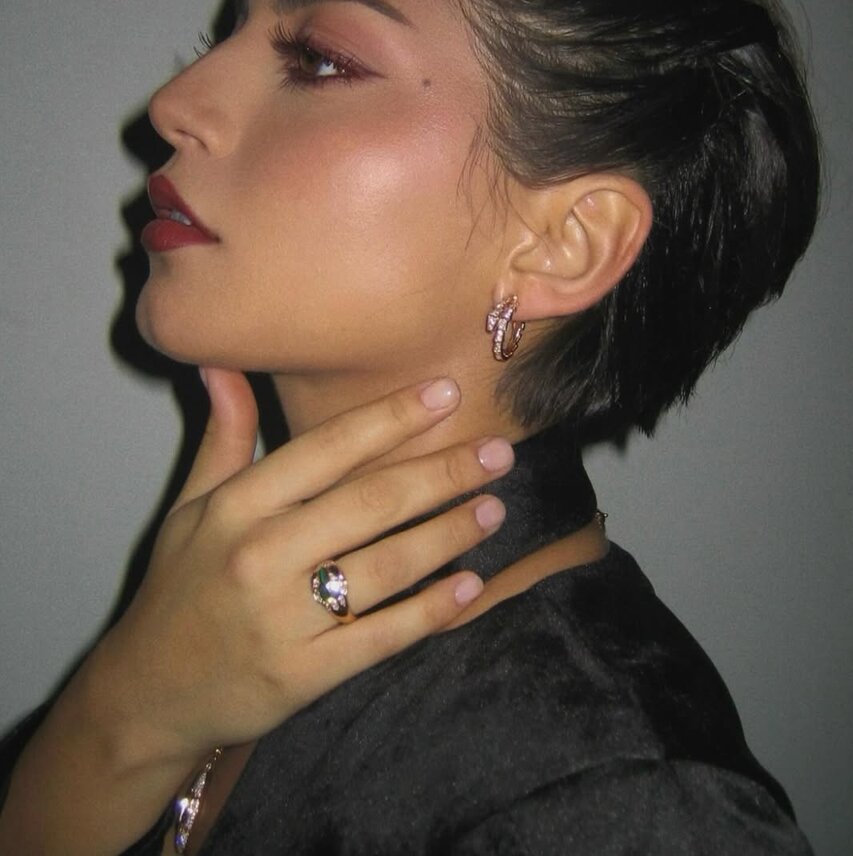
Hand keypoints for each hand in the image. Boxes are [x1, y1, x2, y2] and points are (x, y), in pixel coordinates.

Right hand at [88, 369, 512, 767]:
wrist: (151, 692)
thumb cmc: (180, 586)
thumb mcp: (190, 505)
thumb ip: (223, 435)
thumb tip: (223, 363)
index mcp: (236, 506)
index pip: (327, 448)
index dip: (391, 418)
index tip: (446, 393)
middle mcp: (260, 556)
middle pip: (370, 502)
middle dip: (443, 472)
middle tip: (498, 451)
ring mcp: (283, 619)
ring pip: (387, 566)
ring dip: (449, 534)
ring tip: (494, 508)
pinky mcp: (303, 674)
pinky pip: (382, 636)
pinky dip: (431, 611)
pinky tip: (471, 585)